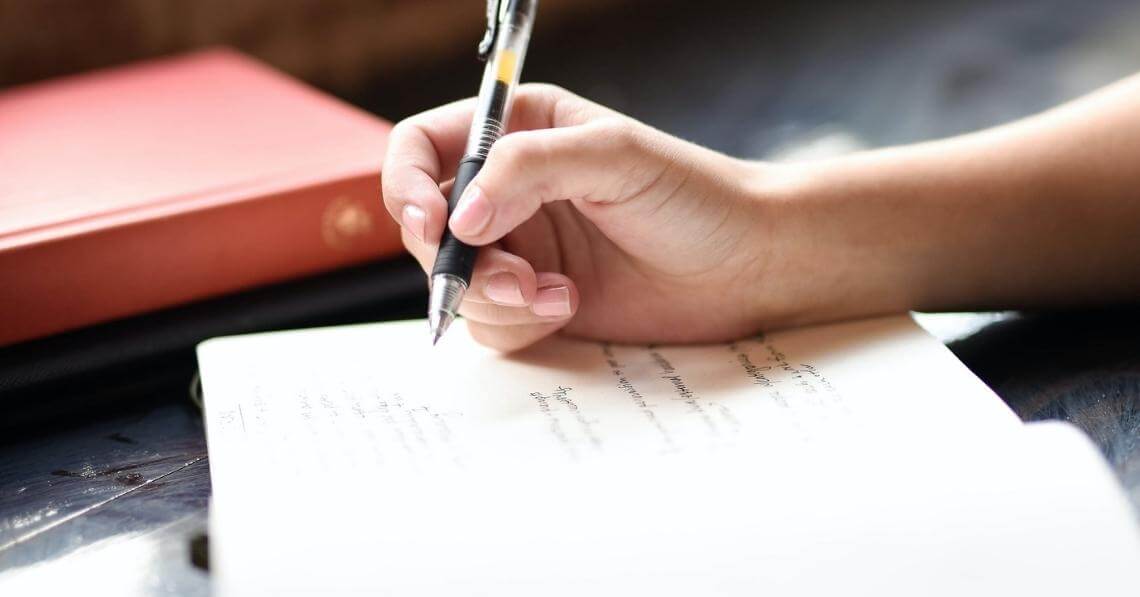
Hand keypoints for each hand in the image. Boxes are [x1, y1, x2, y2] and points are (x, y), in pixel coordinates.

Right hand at [382, 84, 785, 350]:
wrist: (747, 266)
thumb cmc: (694, 196)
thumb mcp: (614, 157)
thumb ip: (529, 169)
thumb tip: (459, 218)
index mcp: (517, 133)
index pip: (421, 149)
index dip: (406, 186)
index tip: (432, 224)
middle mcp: (508, 191)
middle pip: (427, 227)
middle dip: (459, 261)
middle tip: (514, 277)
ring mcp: (520, 250)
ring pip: (454, 284)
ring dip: (494, 298)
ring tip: (557, 295)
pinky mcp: (535, 303)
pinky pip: (489, 324)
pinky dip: (520, 324)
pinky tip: (570, 307)